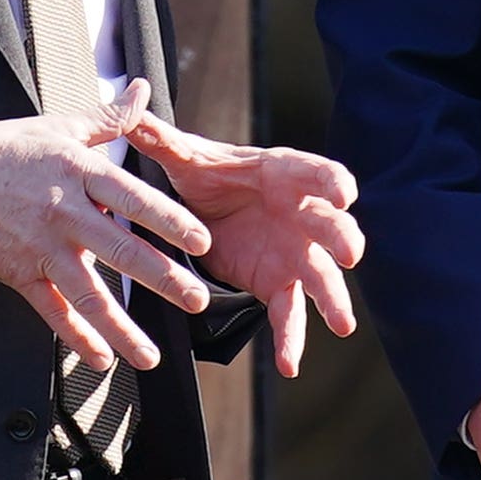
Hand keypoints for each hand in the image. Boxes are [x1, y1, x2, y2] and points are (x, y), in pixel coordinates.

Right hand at [0, 79, 213, 374]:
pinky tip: (101, 358)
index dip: (168, 219)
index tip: (200, 240)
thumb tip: (142, 90)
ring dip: (121, 328)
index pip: (133, 198)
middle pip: (120, 251)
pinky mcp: (21, 273)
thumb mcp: (58, 127)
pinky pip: (52, 311)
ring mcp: (42, 248)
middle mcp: (64, 213)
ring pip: (88, 293)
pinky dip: (75, 337)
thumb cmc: (6, 151)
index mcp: (78, 172)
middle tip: (195, 300)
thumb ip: (108, 119)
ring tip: (151, 355)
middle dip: (162, 279)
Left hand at [113, 106, 364, 375]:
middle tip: (349, 254)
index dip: (332, 181)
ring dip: (335, 299)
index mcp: (284, 174)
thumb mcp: (183, 158)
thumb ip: (161, 140)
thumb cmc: (208, 177)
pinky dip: (291, 339)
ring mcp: (296, 253)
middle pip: (332, 225)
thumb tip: (131, 114)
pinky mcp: (281, 284)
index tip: (344, 192)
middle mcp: (301, 214)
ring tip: (342, 324)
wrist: (207, 210)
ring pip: (322, 276)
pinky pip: (290, 314)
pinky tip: (288, 365)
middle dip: (343, 237)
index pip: (316, 173)